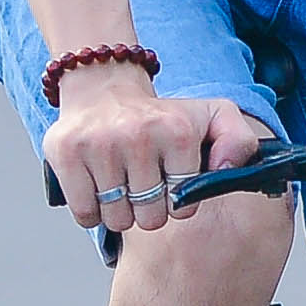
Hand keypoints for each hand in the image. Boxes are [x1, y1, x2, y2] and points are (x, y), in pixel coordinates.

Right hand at [42, 66, 269, 235]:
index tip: (168, 181)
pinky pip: (84, 213)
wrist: (102, 86)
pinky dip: (91, 210)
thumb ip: (239, 141)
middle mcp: (137, 135)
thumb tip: (227, 168)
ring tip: (120, 183)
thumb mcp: (213, 116)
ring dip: (119, 211)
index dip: (176, 201)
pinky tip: (98, 187)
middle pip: (149, 218)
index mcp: (176, 131)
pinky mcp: (65, 153)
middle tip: (142, 184)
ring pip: (116, 219)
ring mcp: (98, 145)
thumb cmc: (159, 114)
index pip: (183, 205)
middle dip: (147, 210)